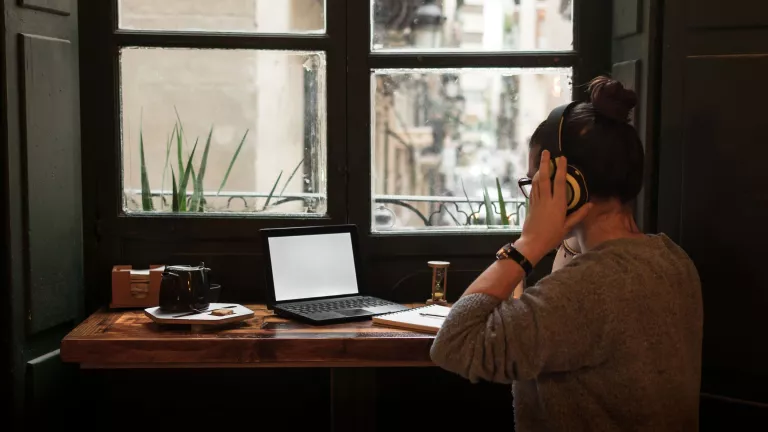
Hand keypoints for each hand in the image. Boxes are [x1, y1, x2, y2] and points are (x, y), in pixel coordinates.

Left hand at [515, 150, 591, 264]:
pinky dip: (535, 181)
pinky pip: (533, 190)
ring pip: (537, 182)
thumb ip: (579, 214)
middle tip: (546, 152)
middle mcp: (546, 200)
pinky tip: (536, 178)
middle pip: (545, 178)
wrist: (533, 243)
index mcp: (557, 204)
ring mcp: (537, 201)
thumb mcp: (567, 227)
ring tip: (542, 161)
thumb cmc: (552, 236)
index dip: (561, 169)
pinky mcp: (530, 205)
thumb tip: (591, 204)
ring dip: (539, 170)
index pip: (559, 182)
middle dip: (545, 163)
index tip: (562, 158)